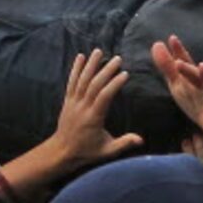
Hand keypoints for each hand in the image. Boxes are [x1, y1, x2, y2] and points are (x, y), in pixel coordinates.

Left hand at [44, 50, 145, 170]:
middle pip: (94, 84)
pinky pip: (71, 82)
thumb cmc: (86, 151)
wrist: (62, 151)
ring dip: (90, 64)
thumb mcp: (107, 151)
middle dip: (105, 70)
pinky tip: (79, 57)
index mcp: (93, 117)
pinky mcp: (67, 100)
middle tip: (117, 58)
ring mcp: (73, 102)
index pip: (104, 96)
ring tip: (98, 51)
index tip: (124, 73)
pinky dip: (75, 69)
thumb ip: (124, 143)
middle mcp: (82, 107)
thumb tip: (141, 139)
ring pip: (82, 80)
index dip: (114, 84)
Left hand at [151, 35, 202, 141]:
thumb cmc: (196, 99)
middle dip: (187, 68)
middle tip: (178, 62)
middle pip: (195, 75)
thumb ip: (168, 66)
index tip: (172, 39)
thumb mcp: (179, 83)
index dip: (179, 52)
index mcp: (192, 78)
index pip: (185, 63)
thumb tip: (156, 44)